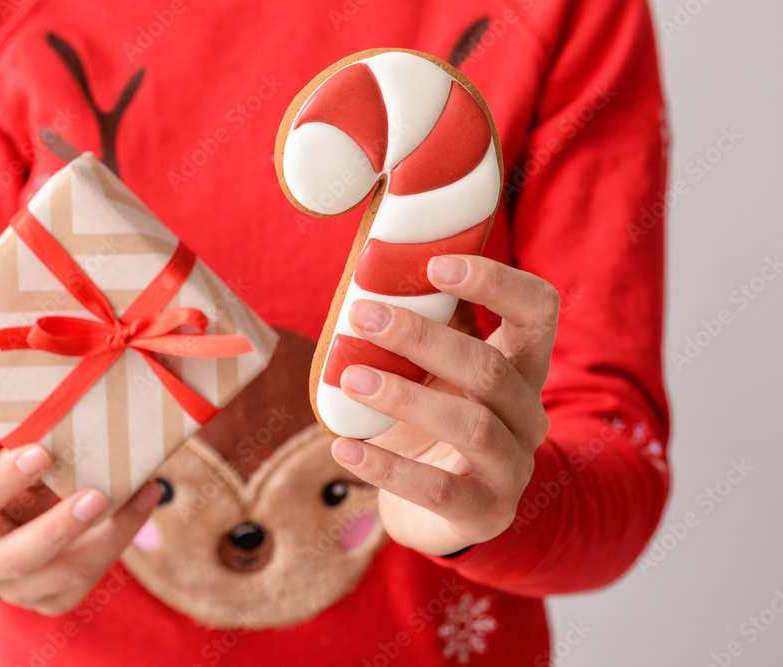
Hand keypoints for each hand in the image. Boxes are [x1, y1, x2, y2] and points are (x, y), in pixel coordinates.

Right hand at [0, 445, 159, 614]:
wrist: (4, 535)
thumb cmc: (8, 488)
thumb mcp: (7, 471)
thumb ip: (29, 457)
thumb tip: (71, 424)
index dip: (3, 481)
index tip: (40, 452)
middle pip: (20, 556)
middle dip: (61, 527)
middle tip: (98, 495)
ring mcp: (18, 591)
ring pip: (69, 572)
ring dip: (111, 534)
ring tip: (143, 493)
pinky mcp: (54, 601)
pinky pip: (94, 574)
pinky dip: (123, 536)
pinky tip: (145, 503)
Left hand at [330, 255, 558, 555]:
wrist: (440, 513)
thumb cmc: (429, 427)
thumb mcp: (429, 376)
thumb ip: (411, 338)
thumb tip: (360, 287)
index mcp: (522, 369)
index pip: (539, 310)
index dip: (497, 281)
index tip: (435, 265)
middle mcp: (528, 415)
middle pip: (491, 368)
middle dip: (422, 337)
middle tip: (364, 316)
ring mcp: (512, 468)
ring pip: (472, 426)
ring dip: (405, 397)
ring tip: (351, 379)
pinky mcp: (484, 513)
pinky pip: (437, 489)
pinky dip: (386, 466)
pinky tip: (344, 448)